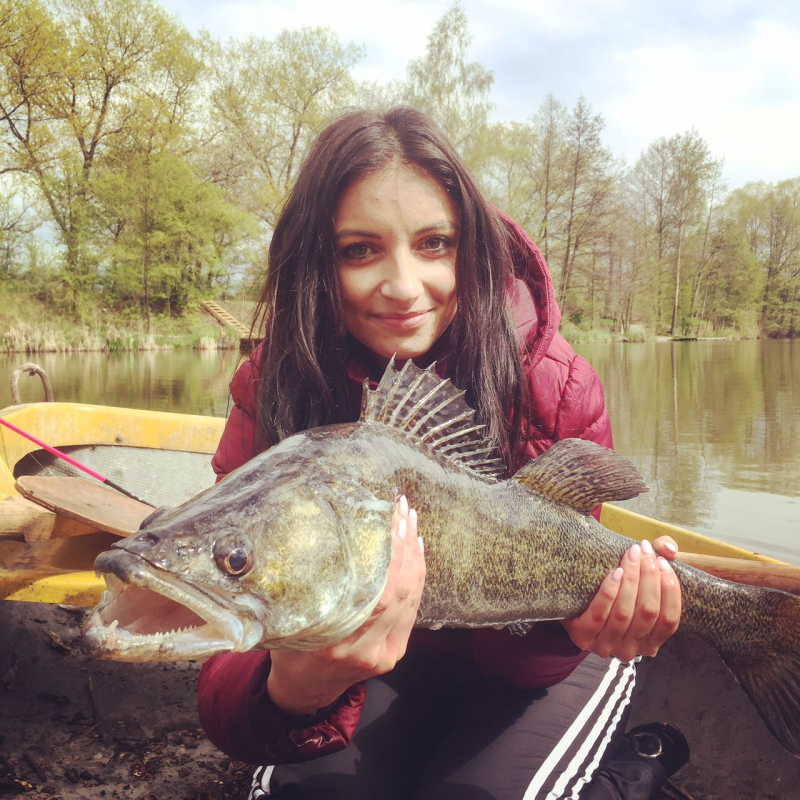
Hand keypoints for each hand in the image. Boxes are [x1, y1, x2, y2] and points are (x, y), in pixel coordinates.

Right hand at [267, 496, 425, 714]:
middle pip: (399, 592)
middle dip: (405, 546)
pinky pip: (412, 609)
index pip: (377, 593)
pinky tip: (415, 550)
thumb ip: (303, 591)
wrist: (304, 689)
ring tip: (410, 520)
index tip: (390, 519)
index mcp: (334, 642)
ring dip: (414, 557)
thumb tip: (309, 538)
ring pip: (411, 599)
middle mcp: (365, 649)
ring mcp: (384, 653)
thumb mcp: (287, 620)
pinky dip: (417, 577)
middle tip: (403, 510)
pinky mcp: (396, 652)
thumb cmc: (289, 648)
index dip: (390, 555)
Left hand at [562, 536, 681, 661]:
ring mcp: (606, 645)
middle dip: (649, 577)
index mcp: (650, 642)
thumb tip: (669, 550)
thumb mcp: (640, 578)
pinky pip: (599, 614)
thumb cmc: (614, 589)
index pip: (669, 621)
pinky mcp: (583, 636)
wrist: (573, 600)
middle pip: (647, 612)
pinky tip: (615, 573)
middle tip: (644, 550)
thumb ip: (659, 560)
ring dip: (631, 580)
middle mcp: (631, 650)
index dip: (670, 590)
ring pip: (624, 613)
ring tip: (631, 555)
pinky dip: (609, 592)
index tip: (663, 561)